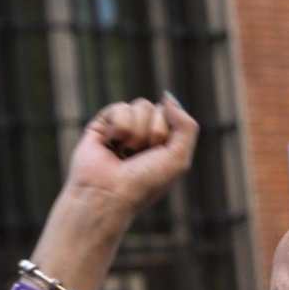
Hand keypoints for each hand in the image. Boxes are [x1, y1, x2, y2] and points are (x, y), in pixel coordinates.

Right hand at [63, 94, 198, 218]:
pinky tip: (111, 145)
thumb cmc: (146, 182)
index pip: (172, 114)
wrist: (110, 194)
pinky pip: (119, 108)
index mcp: (164, 142)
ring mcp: (124, 127)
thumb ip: (186, 125)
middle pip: (156, 108)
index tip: (157, 156)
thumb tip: (166, 95)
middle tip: (140, 156)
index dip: (166, 134)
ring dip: (136, 133)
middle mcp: (144, 133)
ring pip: (140, 105)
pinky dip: (119, 128)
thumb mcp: (179, 157)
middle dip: (153, 132)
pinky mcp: (103, 124)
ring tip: (125, 153)